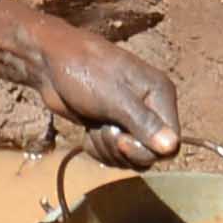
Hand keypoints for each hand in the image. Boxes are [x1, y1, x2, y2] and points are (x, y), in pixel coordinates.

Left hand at [32, 18, 181, 166]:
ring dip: (107, 149)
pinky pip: (114, 156)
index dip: (146, 150)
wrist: (50, 64)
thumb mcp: (114, 98)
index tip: (121, 139)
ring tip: (95, 124)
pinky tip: (88, 132)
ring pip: (130, 158)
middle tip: (104, 129)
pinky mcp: (113, 128)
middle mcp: (151, 108)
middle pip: (150, 155)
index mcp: (160, 94)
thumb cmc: (84, 71)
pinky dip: (98, 150)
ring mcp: (132, 119)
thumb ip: (144, 123)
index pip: (171, 144)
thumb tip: (172, 147)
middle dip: (122, 150)